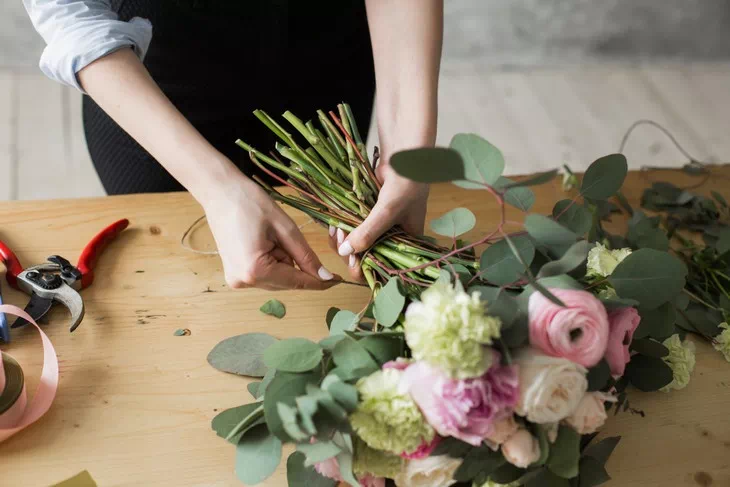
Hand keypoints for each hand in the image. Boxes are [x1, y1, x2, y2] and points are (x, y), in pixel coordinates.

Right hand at [204, 174, 339, 290]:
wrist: (219, 192)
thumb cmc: (251, 203)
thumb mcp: (285, 228)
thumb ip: (306, 256)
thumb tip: (325, 277)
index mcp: (256, 270)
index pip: (297, 282)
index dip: (320, 281)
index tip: (339, 280)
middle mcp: (244, 282)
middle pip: (287, 283)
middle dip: (298, 266)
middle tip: (287, 237)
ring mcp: (237, 281)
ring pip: (277, 279)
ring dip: (284, 262)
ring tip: (271, 236)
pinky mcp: (235, 275)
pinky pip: (265, 274)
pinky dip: (273, 262)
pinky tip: (264, 241)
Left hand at [329, 162, 428, 280]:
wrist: (404, 156)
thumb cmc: (406, 183)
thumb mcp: (388, 211)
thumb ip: (369, 232)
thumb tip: (345, 252)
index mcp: (405, 244)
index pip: (384, 267)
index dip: (367, 268)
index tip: (352, 261)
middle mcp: (392, 240)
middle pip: (367, 257)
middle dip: (350, 252)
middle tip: (340, 237)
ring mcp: (379, 228)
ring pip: (357, 244)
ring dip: (343, 240)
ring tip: (336, 228)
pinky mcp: (367, 216)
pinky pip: (352, 229)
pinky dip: (342, 228)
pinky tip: (334, 225)